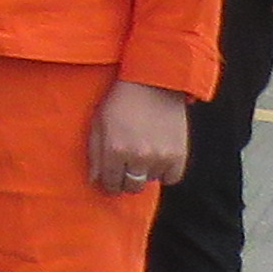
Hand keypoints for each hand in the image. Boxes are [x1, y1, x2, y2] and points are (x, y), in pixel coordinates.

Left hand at [91, 77, 191, 196]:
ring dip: (144, 172)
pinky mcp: (179, 155)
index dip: (109, 183)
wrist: (152, 83)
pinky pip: (171, 178)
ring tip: (142, 154)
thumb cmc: (120, 101)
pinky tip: (157, 158)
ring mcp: (160, 157)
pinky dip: (164, 172)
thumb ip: (95, 154)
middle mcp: (138, 157)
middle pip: (131, 187)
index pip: (110, 183)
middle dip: (125, 181)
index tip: (110, 179)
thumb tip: (94, 180)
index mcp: (115, 150)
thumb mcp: (98, 124)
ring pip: (149, 181)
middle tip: (126, 169)